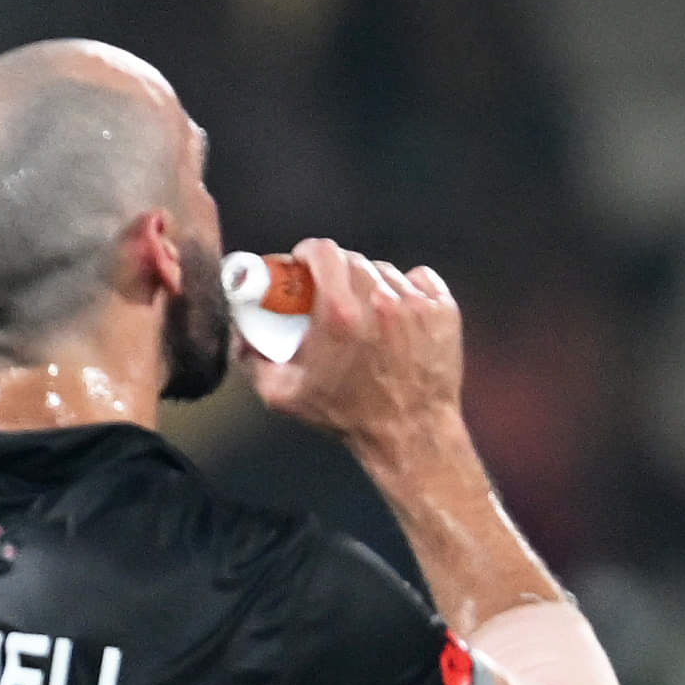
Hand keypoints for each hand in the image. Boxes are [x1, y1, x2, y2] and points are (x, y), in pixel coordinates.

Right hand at [242, 235, 464, 454]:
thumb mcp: (283, 394)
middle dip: (335, 271)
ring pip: (384, 270)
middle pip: (352, 259)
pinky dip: (406, 290)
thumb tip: (242, 332)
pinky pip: (419, 279)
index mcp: (339, 312)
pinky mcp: (443, 308)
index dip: (307, 253)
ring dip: (369, 284)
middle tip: (328, 295)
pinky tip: (397, 314)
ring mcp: (415, 302)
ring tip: (365, 313)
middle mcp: (379, 299)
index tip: (302, 265)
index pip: (322, 251)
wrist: (409, 433)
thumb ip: (253, 359)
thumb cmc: (345, 415)